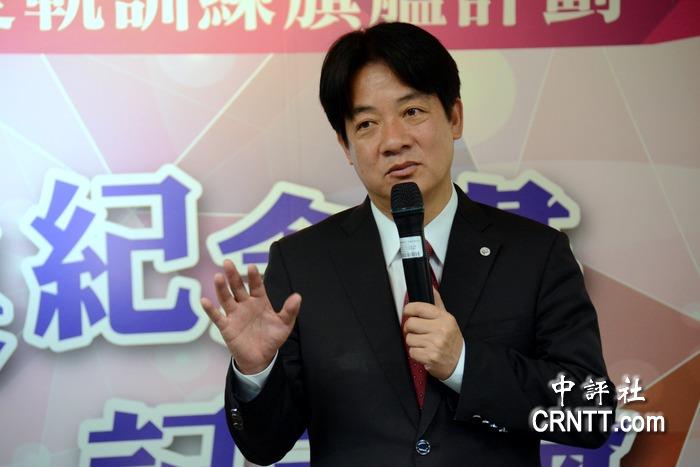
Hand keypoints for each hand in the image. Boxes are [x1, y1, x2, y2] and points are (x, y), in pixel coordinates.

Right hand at [201, 259, 301, 374]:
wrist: (261, 358)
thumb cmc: (271, 339)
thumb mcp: (284, 325)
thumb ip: (290, 311)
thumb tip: (298, 296)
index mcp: (259, 301)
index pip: (256, 286)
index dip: (254, 277)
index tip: (251, 267)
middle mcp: (245, 305)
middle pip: (238, 287)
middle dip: (233, 275)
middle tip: (228, 262)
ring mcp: (235, 315)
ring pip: (226, 298)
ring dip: (221, 288)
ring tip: (218, 277)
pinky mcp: (226, 327)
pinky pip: (217, 317)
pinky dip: (210, 309)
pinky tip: (204, 300)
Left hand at [402, 288, 462, 380]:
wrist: (460, 362)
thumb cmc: (452, 340)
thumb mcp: (448, 320)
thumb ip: (437, 304)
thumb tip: (431, 288)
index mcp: (445, 318)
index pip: (420, 307)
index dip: (409, 309)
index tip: (408, 312)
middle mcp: (440, 330)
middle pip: (410, 323)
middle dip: (410, 328)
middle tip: (417, 331)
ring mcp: (435, 344)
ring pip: (409, 338)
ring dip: (413, 342)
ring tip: (423, 343)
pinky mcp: (430, 356)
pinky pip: (411, 352)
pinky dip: (416, 353)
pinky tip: (424, 352)